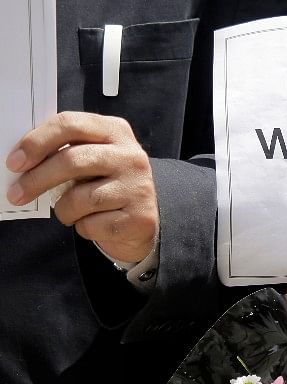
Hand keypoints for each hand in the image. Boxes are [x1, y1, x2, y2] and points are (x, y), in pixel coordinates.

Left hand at [6, 112, 157, 262]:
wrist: (143, 216)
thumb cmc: (107, 184)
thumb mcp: (92, 157)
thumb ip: (65, 150)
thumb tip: (22, 161)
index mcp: (115, 131)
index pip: (70, 124)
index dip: (37, 142)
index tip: (15, 162)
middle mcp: (131, 156)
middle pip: (72, 160)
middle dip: (37, 179)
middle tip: (17, 193)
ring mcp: (138, 187)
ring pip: (80, 198)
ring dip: (64, 209)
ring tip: (70, 211)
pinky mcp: (139, 217)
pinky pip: (93, 224)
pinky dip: (83, 227)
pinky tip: (94, 222)